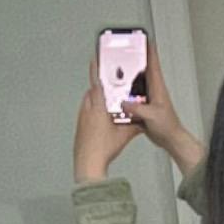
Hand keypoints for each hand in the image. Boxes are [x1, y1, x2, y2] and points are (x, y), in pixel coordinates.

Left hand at [74, 60, 141, 183]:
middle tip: (109, 87)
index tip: (95, 60)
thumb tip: (143, 122)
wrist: (88, 163)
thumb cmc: (103, 149)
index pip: (96, 84)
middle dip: (100, 88)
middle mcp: (87, 111)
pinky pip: (86, 114)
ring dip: (96, 101)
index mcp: (98, 108)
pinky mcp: (79, 128)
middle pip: (92, 93)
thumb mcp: (125, 135)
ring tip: (108, 106)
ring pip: (88, 103)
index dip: (96, 70)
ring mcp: (81, 119)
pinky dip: (93, 112)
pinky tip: (102, 122)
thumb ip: (134, 125)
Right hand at [123, 42, 204, 173]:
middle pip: (144, 71)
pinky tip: (118, 95)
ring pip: (137, 84)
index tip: (145, 40)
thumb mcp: (152, 116)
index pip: (154, 65)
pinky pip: (133, 97)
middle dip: (137, 60)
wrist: (170, 139)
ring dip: (129, 77)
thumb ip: (138, 109)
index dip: (150, 52)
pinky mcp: (144, 107)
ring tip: (118, 69)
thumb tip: (124, 102)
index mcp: (158, 89)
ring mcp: (149, 99)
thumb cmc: (168, 127)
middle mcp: (154, 91)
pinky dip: (125, 94)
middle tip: (128, 50)